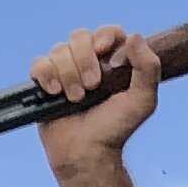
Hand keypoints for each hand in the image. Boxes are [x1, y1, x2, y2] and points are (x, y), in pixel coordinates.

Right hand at [31, 23, 160, 186]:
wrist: (87, 154)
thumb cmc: (115, 129)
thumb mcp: (142, 100)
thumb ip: (148, 67)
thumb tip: (134, 36)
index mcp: (113, 61)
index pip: (108, 33)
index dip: (104, 36)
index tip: (103, 50)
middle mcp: (88, 62)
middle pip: (79, 37)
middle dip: (84, 60)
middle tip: (92, 87)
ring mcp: (65, 72)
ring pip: (59, 50)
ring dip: (68, 74)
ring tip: (76, 99)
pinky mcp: (45, 84)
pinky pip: (39, 64)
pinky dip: (45, 74)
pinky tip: (55, 93)